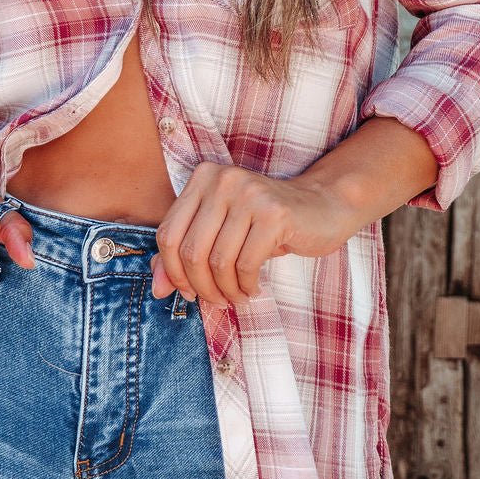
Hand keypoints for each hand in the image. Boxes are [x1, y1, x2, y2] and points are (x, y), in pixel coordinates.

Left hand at [150, 159, 364, 307]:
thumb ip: (185, 254)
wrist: (322, 206)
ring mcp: (249, 193)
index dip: (172, 272)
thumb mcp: (221, 233)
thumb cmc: (265, 224)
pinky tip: (253, 287)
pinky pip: (246, 264)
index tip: (187, 292)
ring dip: (225, 290)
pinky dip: (246, 285)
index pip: (168, 234)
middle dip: (200, 286)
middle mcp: (222, 179)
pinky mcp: (274, 213)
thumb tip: (157, 289)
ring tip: (236, 296)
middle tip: (215, 300)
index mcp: (202, 177)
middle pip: (190, 250)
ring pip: (218, 261)